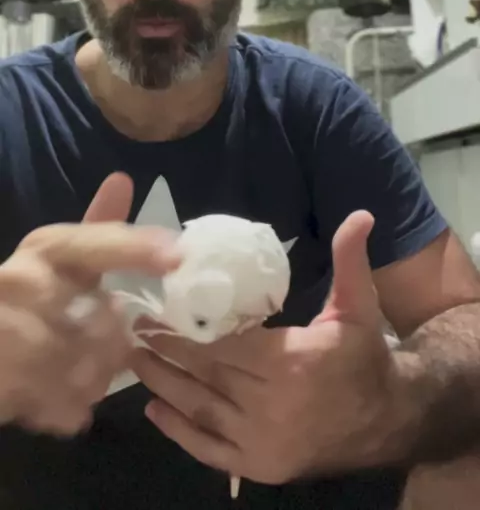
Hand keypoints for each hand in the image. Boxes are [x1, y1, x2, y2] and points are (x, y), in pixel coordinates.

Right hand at [0, 172, 179, 435]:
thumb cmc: (19, 293)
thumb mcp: (55, 255)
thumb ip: (97, 230)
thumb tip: (123, 179)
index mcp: (45, 249)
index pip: (96, 243)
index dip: (137, 248)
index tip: (178, 255)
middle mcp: (25, 282)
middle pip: (104, 320)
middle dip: (110, 339)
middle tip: (99, 342)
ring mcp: (10, 335)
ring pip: (90, 367)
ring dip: (92, 374)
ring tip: (74, 366)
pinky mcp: (6, 384)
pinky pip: (68, 404)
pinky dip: (70, 406)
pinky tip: (57, 392)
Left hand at [132, 211, 400, 485]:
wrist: (388, 420)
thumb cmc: (364, 358)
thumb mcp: (359, 306)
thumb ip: (350, 261)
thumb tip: (359, 213)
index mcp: (291, 363)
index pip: (223, 346)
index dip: (185, 331)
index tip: (154, 314)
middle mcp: (271, 407)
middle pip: (205, 375)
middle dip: (166, 352)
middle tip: (135, 331)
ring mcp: (263, 442)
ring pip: (200, 410)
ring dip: (163, 386)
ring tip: (135, 361)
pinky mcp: (260, 466)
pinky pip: (210, 450)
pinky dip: (179, 433)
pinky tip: (154, 411)